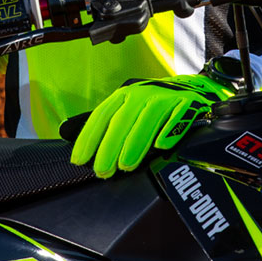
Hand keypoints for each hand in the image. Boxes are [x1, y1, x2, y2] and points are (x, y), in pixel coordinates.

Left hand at [71, 74, 231, 177]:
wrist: (195, 90)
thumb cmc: (154, 105)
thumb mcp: (125, 107)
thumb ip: (101, 121)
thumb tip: (66, 131)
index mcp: (124, 95)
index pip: (101, 115)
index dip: (89, 137)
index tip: (79, 160)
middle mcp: (142, 93)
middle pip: (122, 119)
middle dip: (110, 145)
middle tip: (102, 170)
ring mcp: (165, 97)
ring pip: (147, 119)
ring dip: (136, 143)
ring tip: (125, 166)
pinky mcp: (187, 104)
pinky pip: (177, 117)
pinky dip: (169, 130)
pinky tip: (161, 146)